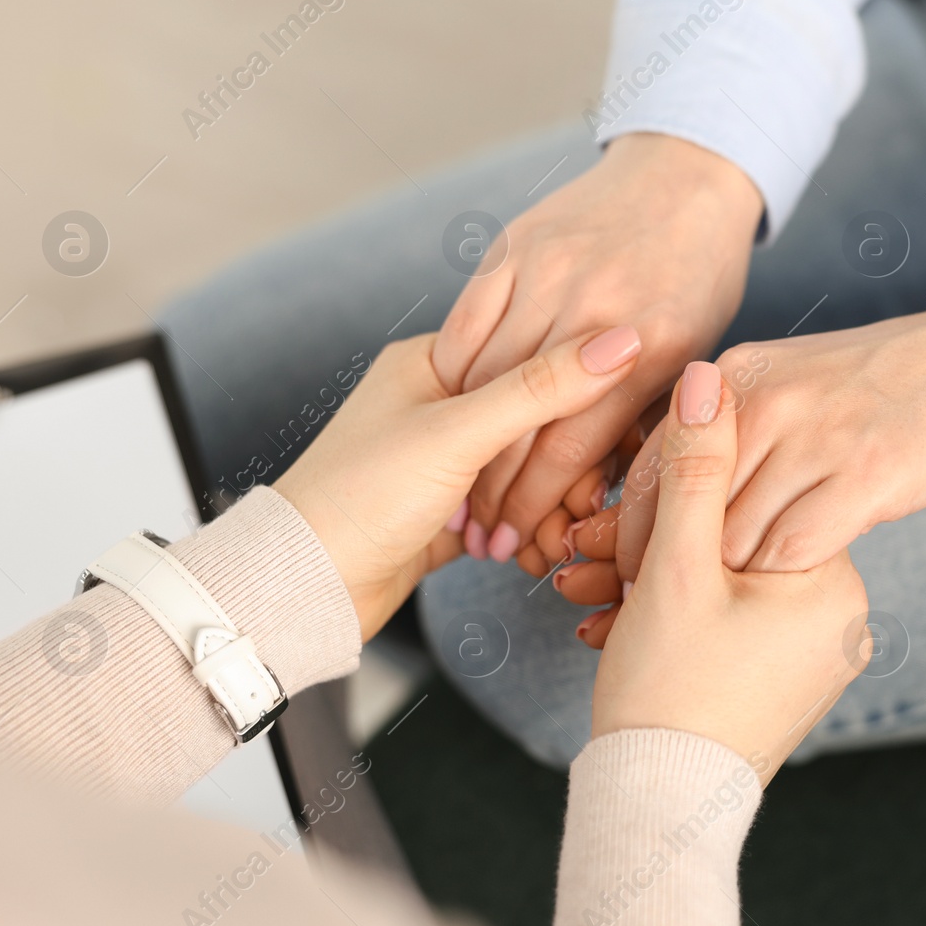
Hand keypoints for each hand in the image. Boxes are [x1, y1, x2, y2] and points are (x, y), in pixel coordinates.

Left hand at [274, 328, 640, 640]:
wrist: (303, 585)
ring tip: (552, 543)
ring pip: (529, 471)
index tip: (613, 441)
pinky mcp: (449, 508)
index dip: (581, 401)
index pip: (534, 358)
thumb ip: (542, 388)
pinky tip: (531, 555)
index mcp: (435, 360)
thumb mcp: (459, 434)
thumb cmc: (360, 496)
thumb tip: (622, 340)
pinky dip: (526, 532)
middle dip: (567, 472)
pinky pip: (510, 510)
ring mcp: (446, 458)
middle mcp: (442, 402)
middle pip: (538, 420)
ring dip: (548, 509)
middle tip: (584, 509)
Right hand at [431, 132, 761, 564]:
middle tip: (480, 536)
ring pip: (482, 378)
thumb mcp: (693, 354)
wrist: (685, 176)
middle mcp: (596, 307)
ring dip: (460, 443)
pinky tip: (447, 414)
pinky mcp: (513, 245)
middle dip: (492, 492)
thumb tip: (605, 500)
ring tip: (455, 491)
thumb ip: (649, 418)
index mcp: (652, 346)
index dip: (534, 507)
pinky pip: (465, 323)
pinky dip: (451, 376)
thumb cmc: (698, 278)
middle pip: (518, 422)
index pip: (569, 448)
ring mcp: (549, 271)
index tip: (516, 544)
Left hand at [554, 306, 925, 608]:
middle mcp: (764, 400)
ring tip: (698, 627)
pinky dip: (772, 587)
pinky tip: (770, 606)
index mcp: (734, 374)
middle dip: (650, 572)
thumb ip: (723, 428)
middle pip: (679, 509)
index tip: (615, 578)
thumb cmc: (876, 388)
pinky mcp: (866, 475)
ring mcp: (815, 436)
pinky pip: (790, 551)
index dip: (627, 533)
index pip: (652, 467)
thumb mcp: (784, 383)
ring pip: (729, 538)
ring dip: (712, 591)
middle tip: (635, 616)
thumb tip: (663, 489)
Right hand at [589, 362, 869, 783]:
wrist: (657, 811)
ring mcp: (808, 650)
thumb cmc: (667, 694)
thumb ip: (692, 467)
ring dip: (644, 582)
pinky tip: (610, 620)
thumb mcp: (674, 568)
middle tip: (581, 550)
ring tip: (581, 588)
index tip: (612, 513)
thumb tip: (709, 375)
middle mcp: (836, 614)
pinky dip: (668, 618)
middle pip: (729, 539)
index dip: (670, 494)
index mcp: (831, 579)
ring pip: (716, 582)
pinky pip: (720, 622)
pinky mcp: (777, 677)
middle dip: (646, 543)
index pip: (752, 490)